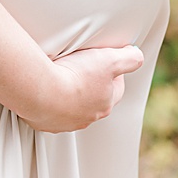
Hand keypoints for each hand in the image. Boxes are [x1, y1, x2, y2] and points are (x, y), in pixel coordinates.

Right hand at [22, 44, 143, 132]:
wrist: (41, 91)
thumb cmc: (76, 76)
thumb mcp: (112, 59)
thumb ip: (131, 58)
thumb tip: (136, 55)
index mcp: (104, 105)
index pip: (116, 90)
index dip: (114, 74)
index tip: (107, 62)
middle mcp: (86, 118)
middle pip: (94, 99)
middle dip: (91, 84)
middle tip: (83, 67)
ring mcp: (64, 122)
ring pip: (71, 106)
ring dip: (69, 93)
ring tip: (63, 75)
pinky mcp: (43, 122)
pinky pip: (49, 111)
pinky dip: (49, 100)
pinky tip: (46, 87)